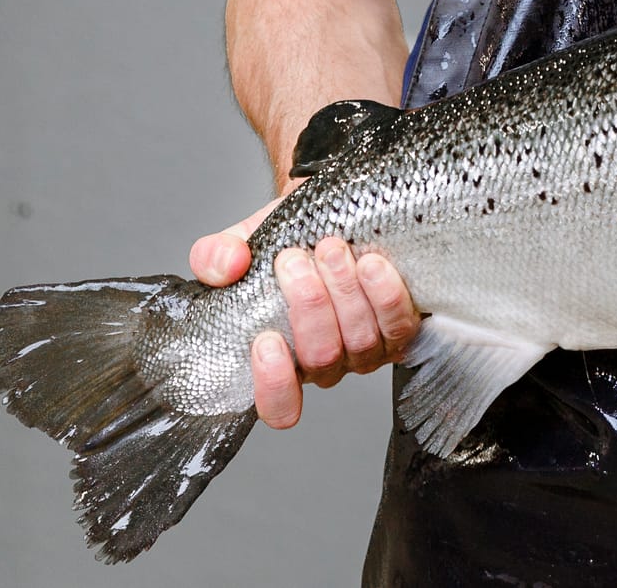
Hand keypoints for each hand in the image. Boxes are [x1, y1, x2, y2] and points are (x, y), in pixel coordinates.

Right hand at [190, 197, 421, 428]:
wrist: (337, 211)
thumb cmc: (289, 237)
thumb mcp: (243, 241)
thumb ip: (215, 256)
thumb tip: (227, 267)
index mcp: (281, 357)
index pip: (279, 405)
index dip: (274, 385)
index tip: (265, 340)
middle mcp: (326, 362)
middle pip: (321, 359)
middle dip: (309, 307)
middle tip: (295, 260)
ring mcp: (366, 349)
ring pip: (359, 342)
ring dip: (344, 292)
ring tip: (331, 249)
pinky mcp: (400, 328)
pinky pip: (398, 326)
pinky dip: (385, 295)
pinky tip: (372, 264)